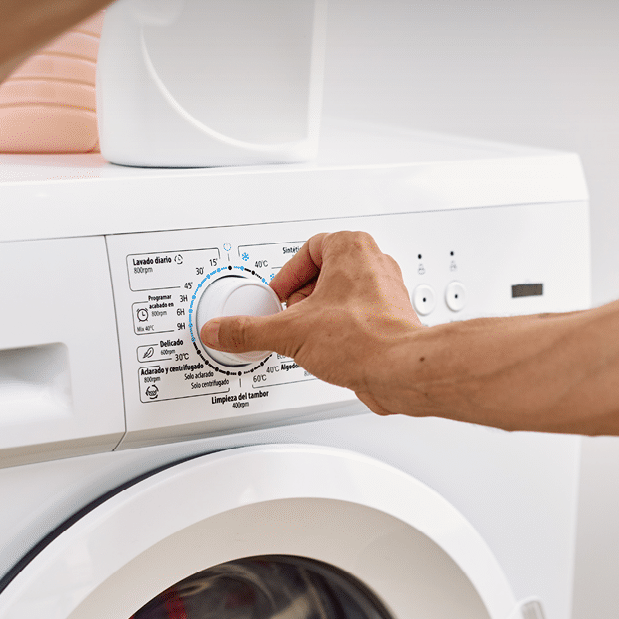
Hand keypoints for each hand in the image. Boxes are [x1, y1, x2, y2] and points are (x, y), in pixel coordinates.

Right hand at [201, 232, 427, 414]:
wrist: (399, 370)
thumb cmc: (363, 339)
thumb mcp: (288, 332)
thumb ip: (248, 330)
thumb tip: (220, 330)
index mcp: (351, 248)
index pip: (309, 247)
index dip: (288, 274)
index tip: (278, 295)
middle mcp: (375, 264)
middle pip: (326, 271)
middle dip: (303, 295)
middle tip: (291, 314)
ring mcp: (387, 292)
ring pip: (344, 295)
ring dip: (322, 314)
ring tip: (310, 333)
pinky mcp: (392, 319)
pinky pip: (359, 317)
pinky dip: (340, 330)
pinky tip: (331, 349)